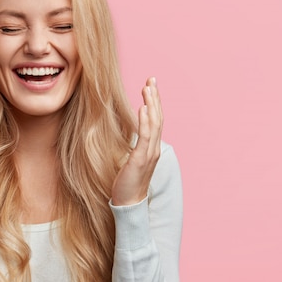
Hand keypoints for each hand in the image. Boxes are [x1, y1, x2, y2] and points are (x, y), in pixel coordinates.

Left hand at [111, 77, 162, 205]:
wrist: (128, 202)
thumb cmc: (127, 182)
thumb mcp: (129, 159)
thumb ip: (131, 146)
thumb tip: (124, 133)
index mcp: (151, 147)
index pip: (155, 120)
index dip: (154, 102)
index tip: (150, 86)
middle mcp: (154, 148)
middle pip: (158, 118)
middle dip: (155, 97)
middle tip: (151, 79)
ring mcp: (149, 153)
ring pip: (154, 124)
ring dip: (151, 104)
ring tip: (147, 87)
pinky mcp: (141, 159)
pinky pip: (145, 137)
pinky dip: (145, 121)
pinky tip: (142, 108)